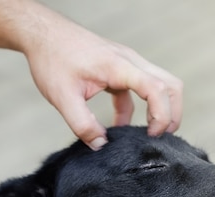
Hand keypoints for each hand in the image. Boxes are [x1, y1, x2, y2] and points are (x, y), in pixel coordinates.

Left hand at [24, 21, 182, 149]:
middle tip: (160, 137)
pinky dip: (139, 108)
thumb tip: (101, 145)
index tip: (150, 136)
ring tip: (147, 134)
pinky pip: (141, 89)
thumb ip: (82, 124)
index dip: (161, 115)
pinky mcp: (121, 68)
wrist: (42, 33)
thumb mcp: (62, 97)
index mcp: (119, 66)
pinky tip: (121, 126)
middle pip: (170, 85)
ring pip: (160, 85)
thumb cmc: (52, 59)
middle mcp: (130, 61)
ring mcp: (128, 63)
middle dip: (172, 113)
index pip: (157, 89)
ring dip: (159, 109)